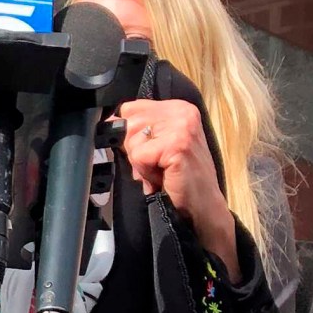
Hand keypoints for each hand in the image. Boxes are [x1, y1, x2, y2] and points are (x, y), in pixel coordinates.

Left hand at [117, 99, 238, 279]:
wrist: (203, 205)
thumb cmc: (179, 178)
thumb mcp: (159, 145)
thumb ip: (140, 130)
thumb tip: (109, 123)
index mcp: (177, 107)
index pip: (130, 107)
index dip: (126, 131)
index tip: (144, 150)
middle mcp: (181, 111)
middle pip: (127, 122)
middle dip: (133, 149)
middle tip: (155, 165)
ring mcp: (181, 126)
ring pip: (130, 139)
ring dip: (140, 162)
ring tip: (161, 170)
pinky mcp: (177, 144)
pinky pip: (138, 155)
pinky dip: (145, 172)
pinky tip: (163, 176)